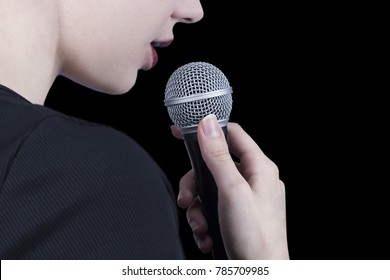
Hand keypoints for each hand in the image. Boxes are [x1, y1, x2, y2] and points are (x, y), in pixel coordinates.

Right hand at [172, 114, 288, 258]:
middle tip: (187, 198)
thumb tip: (208, 124)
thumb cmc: (255, 237)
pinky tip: (208, 235)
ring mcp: (245, 200)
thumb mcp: (232, 191)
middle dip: (195, 184)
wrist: (260, 276)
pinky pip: (212, 209)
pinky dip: (205, 222)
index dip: (207, 130)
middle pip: (213, 167)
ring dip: (198, 210)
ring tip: (202, 226)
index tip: (182, 132)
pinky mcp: (237, 217)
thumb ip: (218, 156)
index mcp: (259, 168)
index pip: (231, 134)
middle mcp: (253, 181)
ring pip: (209, 191)